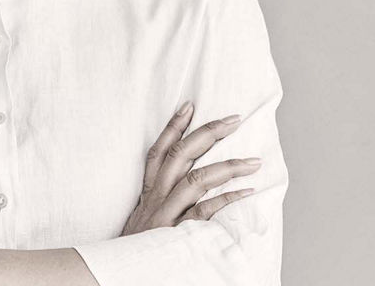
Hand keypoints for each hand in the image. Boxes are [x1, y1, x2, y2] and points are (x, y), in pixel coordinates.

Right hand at [120, 102, 261, 235]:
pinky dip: (228, 199)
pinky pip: (205, 211)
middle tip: (234, 119)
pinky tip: (247, 192)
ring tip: (254, 161)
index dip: (173, 126)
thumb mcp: (142, 218)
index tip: (190, 105)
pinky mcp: (177, 232)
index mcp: (148, 192)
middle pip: (180, 155)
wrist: (120, 273)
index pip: (158, 151)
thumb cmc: (137, 247)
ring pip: (197, 179)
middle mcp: (156, 197)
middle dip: (208, 133)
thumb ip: (159, 201)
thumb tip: (181, 185)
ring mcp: (167, 214)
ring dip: (228, 166)